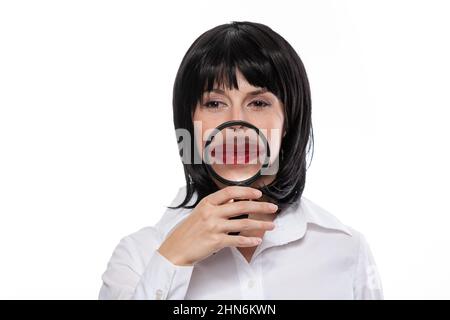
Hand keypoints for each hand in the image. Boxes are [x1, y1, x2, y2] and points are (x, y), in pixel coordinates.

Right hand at [157, 186, 277, 265]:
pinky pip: (237, 240)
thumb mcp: (200, 212)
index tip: (258, 194)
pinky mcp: (215, 242)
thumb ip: (216, 204)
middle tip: (272, 208)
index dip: (246, 191)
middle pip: (241, 206)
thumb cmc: (188, 231)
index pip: (230, 191)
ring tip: (271, 225)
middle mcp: (211, 213)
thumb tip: (232, 198)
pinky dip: (249, 240)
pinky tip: (257, 240)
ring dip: (260, 224)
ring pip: (243, 224)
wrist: (176, 249)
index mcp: (207, 203)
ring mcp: (214, 227)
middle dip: (260, 207)